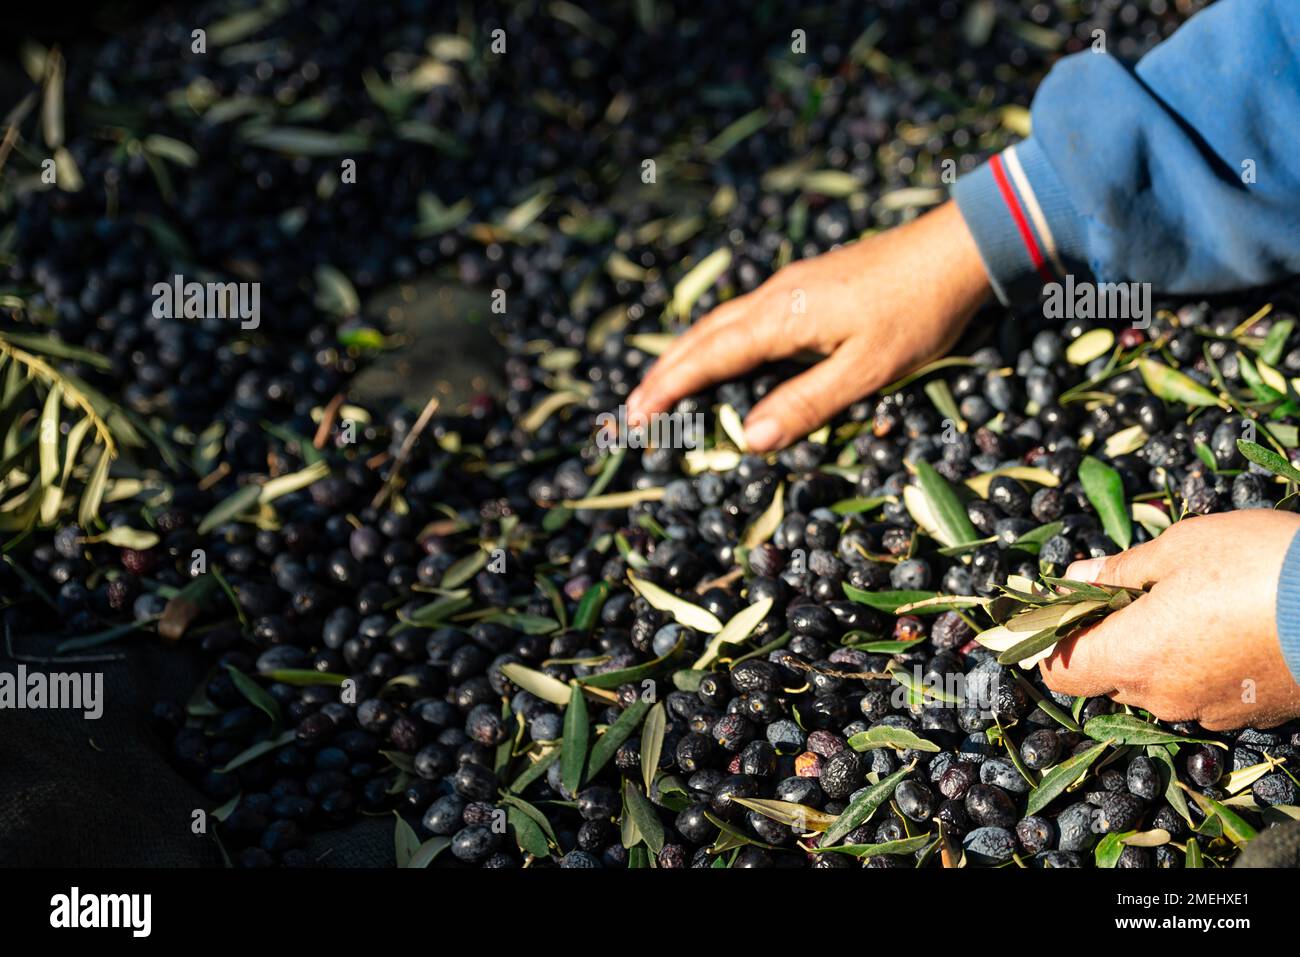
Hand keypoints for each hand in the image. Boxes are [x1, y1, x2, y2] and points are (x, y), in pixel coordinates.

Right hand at [625, 200, 990, 451]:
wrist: (957, 249)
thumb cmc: (918, 313)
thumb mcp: (867, 369)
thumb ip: (807, 403)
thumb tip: (750, 439)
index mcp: (782, 318)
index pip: (709, 358)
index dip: (670, 390)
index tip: (636, 418)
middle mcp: (775, 296)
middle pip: (703, 337)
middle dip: (665, 374)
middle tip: (633, 410)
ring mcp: (791, 285)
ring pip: (721, 322)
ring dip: (687, 355)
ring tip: (663, 385)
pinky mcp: (808, 283)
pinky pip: (743, 315)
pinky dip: (716, 340)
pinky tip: (722, 351)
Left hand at [1040, 511, 1299, 729]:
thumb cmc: (1260, 565)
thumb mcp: (1180, 548)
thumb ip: (1121, 570)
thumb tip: (1076, 575)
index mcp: (1132, 657)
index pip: (1060, 672)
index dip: (1055, 641)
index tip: (1067, 609)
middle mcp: (1163, 697)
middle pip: (1109, 679)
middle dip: (1111, 638)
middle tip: (1133, 592)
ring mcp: (1210, 711)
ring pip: (1158, 686)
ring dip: (1159, 651)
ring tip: (1191, 603)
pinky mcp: (1252, 715)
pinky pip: (1205, 693)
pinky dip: (1203, 665)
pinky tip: (1230, 626)